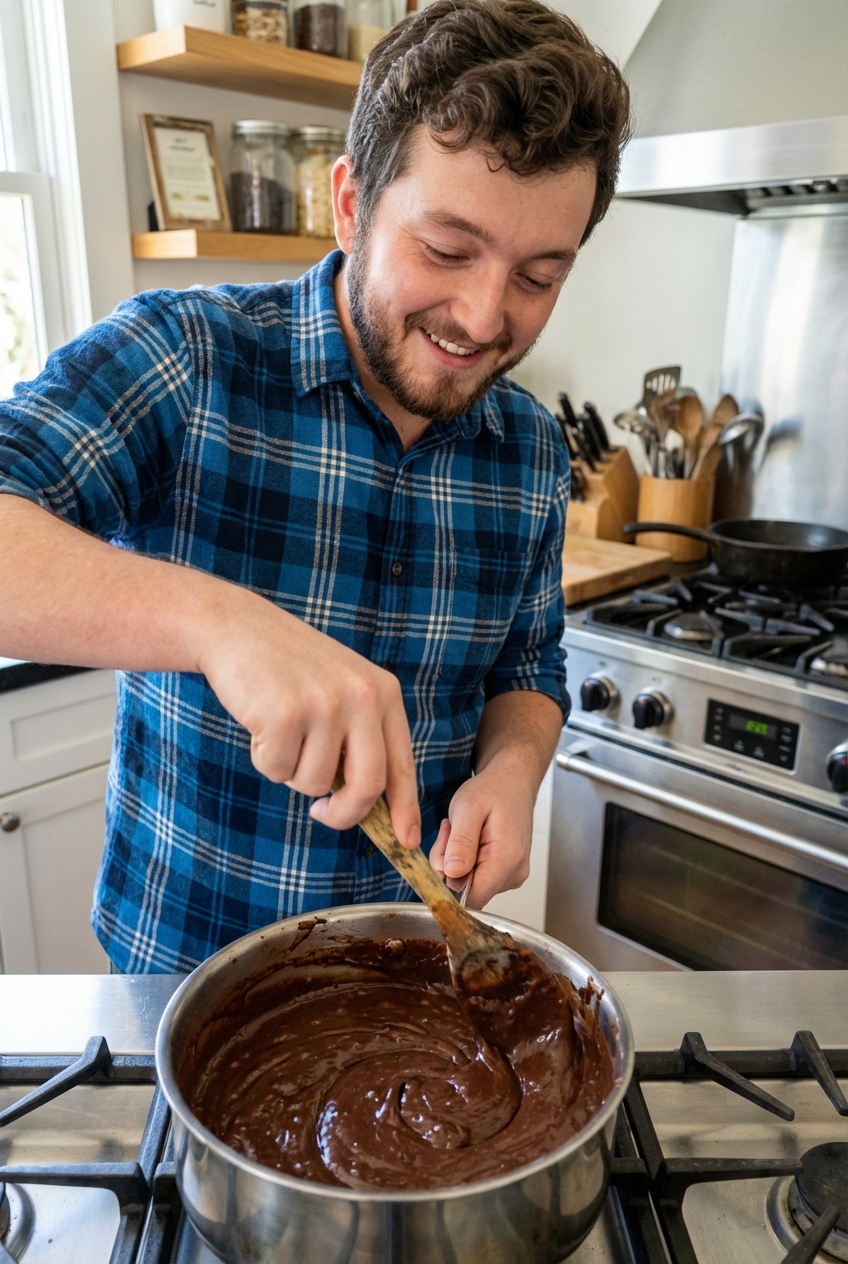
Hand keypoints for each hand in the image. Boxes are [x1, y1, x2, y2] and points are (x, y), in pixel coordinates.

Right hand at [199, 590, 419, 846]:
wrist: (236, 628)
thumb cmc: (287, 668)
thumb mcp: (339, 690)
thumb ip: (358, 738)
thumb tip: (368, 804)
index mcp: (383, 693)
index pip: (401, 763)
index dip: (405, 808)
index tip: (406, 841)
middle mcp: (362, 698)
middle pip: (367, 786)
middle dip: (343, 813)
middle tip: (322, 812)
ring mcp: (325, 705)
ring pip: (314, 783)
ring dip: (291, 770)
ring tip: (280, 729)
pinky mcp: (285, 715)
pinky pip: (276, 770)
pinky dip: (263, 758)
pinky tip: (259, 721)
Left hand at [428, 764, 533, 908]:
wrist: (512, 783)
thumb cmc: (493, 790)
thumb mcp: (467, 808)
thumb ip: (460, 842)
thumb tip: (452, 874)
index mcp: (507, 859)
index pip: (473, 898)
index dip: (449, 881)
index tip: (444, 850)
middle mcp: (514, 873)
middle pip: (468, 892)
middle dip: (449, 866)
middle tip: (450, 832)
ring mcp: (512, 876)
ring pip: (469, 885)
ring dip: (455, 861)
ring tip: (461, 831)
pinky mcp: (506, 874)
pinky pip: (476, 878)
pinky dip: (464, 861)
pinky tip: (468, 838)